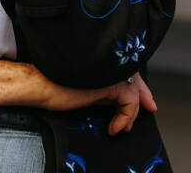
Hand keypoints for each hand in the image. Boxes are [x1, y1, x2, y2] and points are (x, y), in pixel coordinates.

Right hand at [38, 74, 157, 135]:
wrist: (40, 86)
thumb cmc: (54, 88)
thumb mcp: (84, 90)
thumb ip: (101, 91)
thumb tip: (114, 104)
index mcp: (101, 64)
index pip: (127, 72)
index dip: (138, 86)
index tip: (145, 101)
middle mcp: (107, 65)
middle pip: (134, 78)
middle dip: (143, 96)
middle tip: (150, 108)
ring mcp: (108, 72)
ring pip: (133, 91)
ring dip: (132, 113)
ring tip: (123, 127)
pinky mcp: (108, 83)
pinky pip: (128, 101)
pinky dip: (125, 117)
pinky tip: (115, 127)